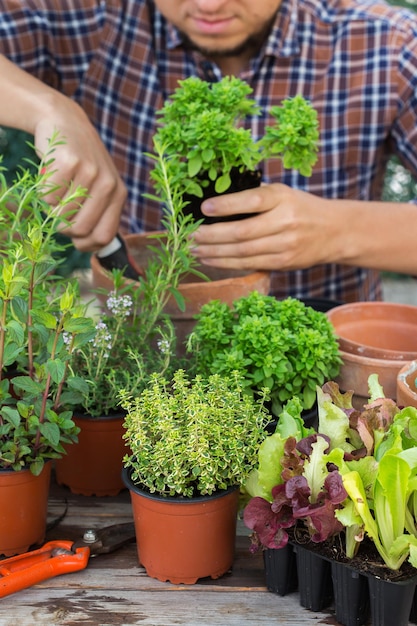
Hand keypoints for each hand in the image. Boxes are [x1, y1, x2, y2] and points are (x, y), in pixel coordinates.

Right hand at [34, 98, 125, 251]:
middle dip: (63, 226)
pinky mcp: (69, 161)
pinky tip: (50, 175)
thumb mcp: (99, 187)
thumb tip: (91, 246)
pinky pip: (48, 196)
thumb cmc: (81, 164)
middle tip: (59, 210)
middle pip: (79, 229)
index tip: (75, 239)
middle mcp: (109, 184)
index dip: (85, 245)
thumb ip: (99, 214)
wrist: (65, 122)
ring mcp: (90, 172)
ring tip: (57, 189)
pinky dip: (43, 191)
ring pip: (61, 214)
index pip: (104, 237)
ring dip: (51, 207)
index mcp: (119, 195)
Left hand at [191, 184, 337, 270]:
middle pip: (242, 232)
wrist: (335, 231)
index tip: (204, 208)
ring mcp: (285, 245)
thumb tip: (215, 201)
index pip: (251, 200)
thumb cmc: (301, 208)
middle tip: (190, 235)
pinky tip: (210, 259)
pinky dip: (226, 263)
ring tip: (194, 250)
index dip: (226, 205)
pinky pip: (249, 264)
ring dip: (214, 252)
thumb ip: (256, 196)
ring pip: (243, 252)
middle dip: (211, 235)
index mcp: (282, 197)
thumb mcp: (283, 193)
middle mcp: (285, 221)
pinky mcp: (283, 263)